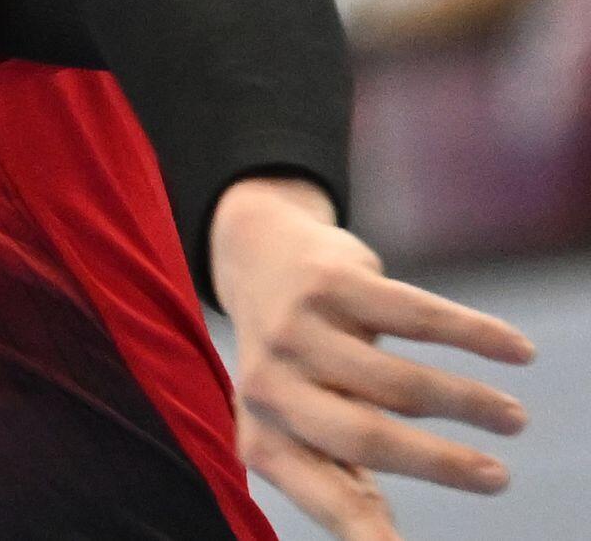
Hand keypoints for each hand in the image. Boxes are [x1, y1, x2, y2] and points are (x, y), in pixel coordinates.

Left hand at [211, 177, 535, 540]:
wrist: (256, 258)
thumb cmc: (297, 368)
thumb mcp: (302, 427)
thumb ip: (343, 482)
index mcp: (264, 438)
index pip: (326, 496)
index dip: (368, 530)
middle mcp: (268, 387)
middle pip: (367, 438)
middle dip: (441, 464)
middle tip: (497, 479)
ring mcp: (295, 330)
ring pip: (399, 382)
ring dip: (468, 402)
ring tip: (513, 419)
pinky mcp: (329, 281)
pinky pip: (416, 315)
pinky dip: (475, 335)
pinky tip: (516, 351)